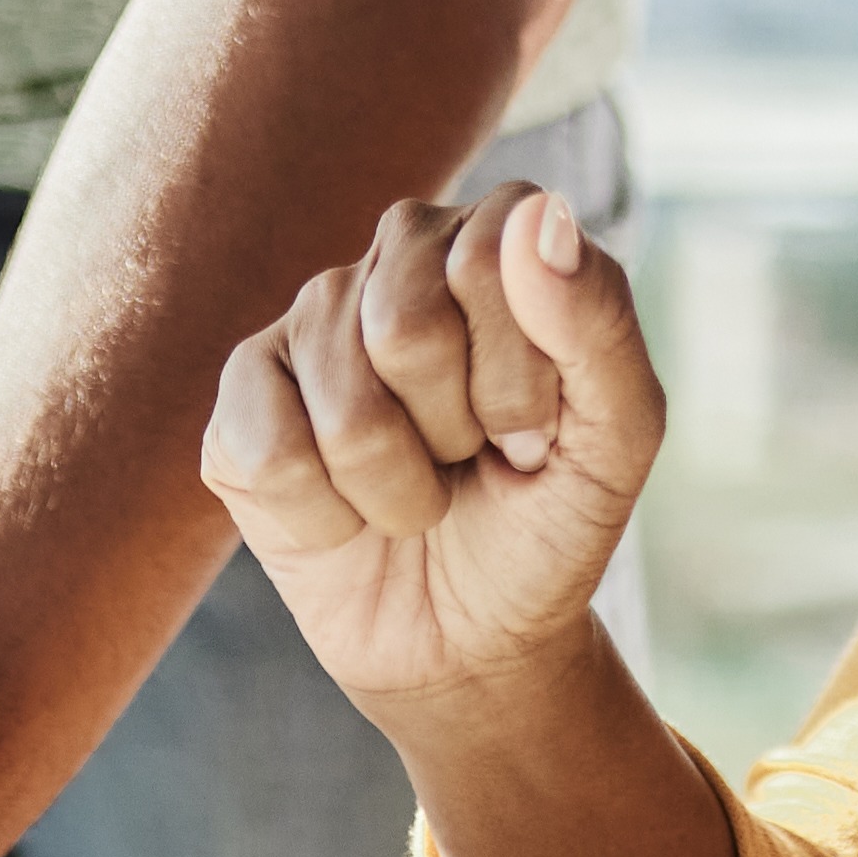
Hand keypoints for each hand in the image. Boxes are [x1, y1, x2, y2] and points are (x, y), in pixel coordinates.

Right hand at [201, 183, 655, 713]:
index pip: (486, 262)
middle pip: (404, 331)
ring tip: (418, 494)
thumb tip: (534, 215)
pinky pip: (272, 459)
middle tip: (470, 458)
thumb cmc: (549, 523)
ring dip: (399, 492)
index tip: (536, 429)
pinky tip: (347, 514)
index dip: (518, 378)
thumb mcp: (617, 438)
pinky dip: (329, 519)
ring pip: (344, 412)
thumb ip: (599, 320)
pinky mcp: (240, 403)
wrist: (474, 641)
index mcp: (490, 237)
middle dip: (455, 432)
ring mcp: (307, 324)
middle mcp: (392, 257)